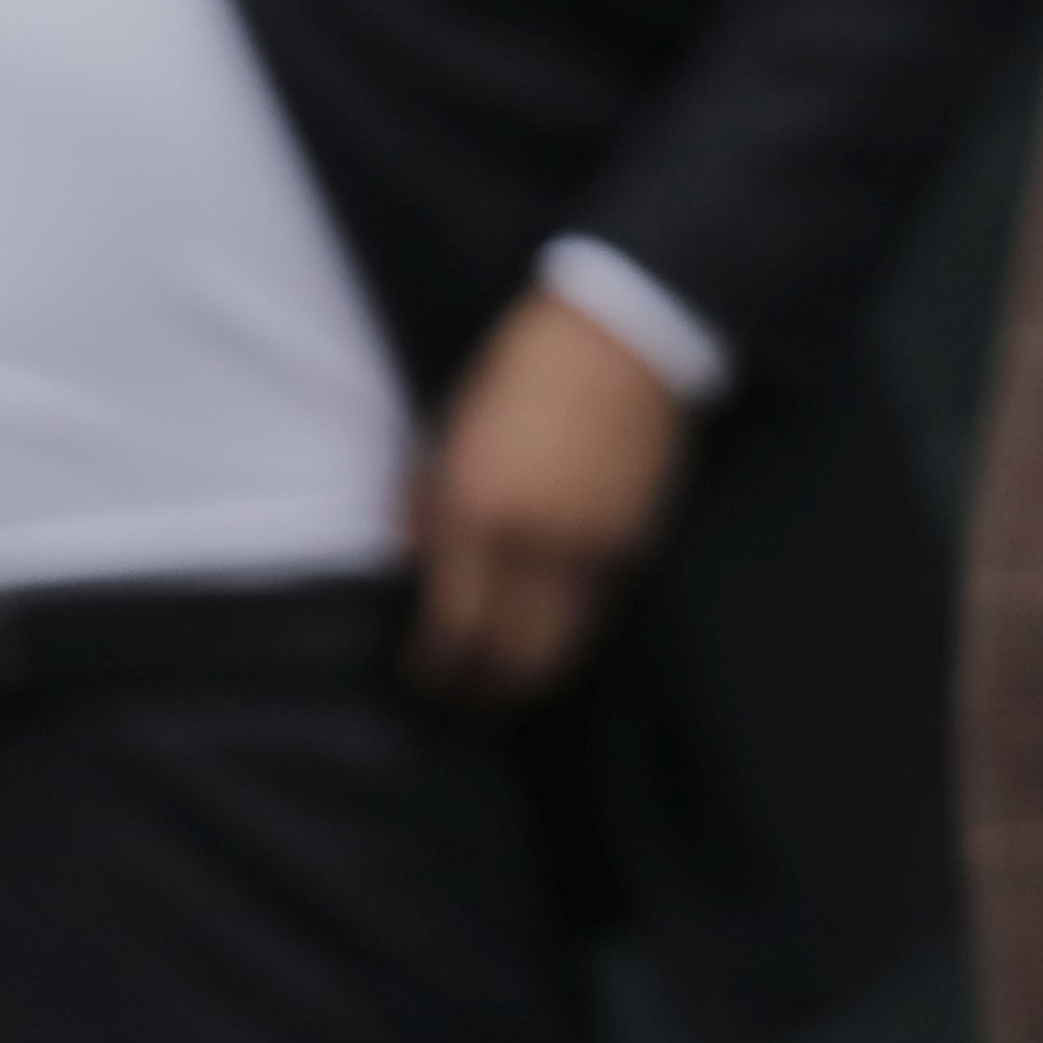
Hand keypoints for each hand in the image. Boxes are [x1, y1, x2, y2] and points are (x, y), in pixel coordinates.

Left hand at [408, 286, 690, 703]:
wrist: (619, 343)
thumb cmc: (521, 375)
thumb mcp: (448, 432)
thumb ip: (424, 502)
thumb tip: (408, 562)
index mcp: (475, 509)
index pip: (453, 626)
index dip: (437, 667)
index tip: (424, 677)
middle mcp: (533, 540)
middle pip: (511, 657)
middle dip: (485, 691)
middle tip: (465, 700)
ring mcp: (591, 546)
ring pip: (562, 647)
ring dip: (530, 677)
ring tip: (504, 686)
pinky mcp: (635, 542)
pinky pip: (596, 614)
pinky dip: (569, 637)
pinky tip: (547, 637)